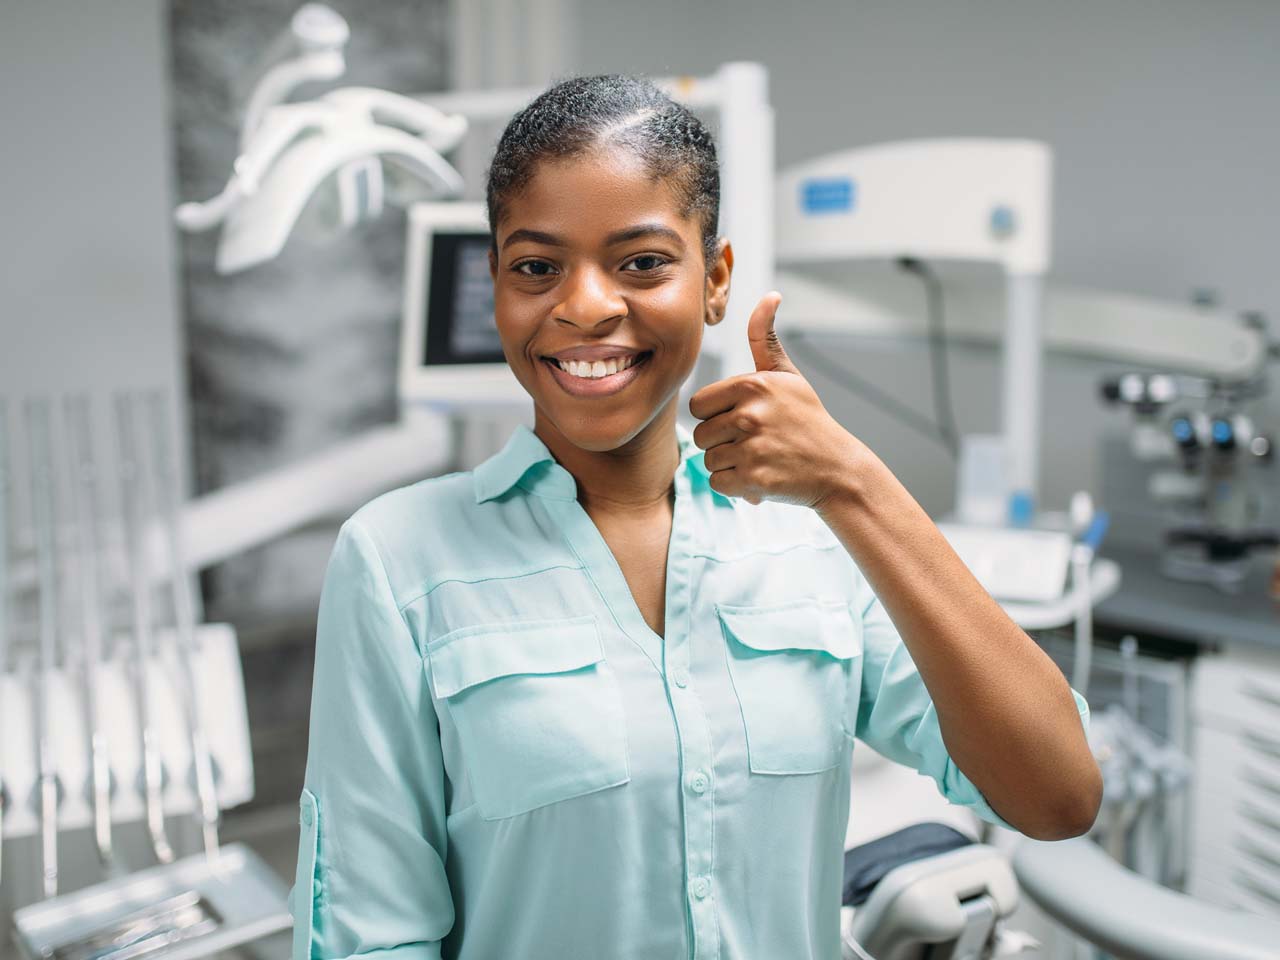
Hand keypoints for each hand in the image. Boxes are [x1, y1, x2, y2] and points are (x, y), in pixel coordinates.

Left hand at [689, 292, 861, 507]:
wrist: (837, 468)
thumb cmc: (807, 420)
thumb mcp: (788, 376)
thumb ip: (766, 340)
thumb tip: (770, 296)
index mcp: (751, 385)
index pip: (698, 404)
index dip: (716, 415)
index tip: (742, 419)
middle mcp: (749, 414)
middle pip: (701, 434)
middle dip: (722, 442)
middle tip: (754, 442)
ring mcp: (751, 448)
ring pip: (708, 460)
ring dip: (729, 465)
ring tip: (759, 458)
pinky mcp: (753, 478)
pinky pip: (718, 483)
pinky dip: (735, 487)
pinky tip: (759, 476)